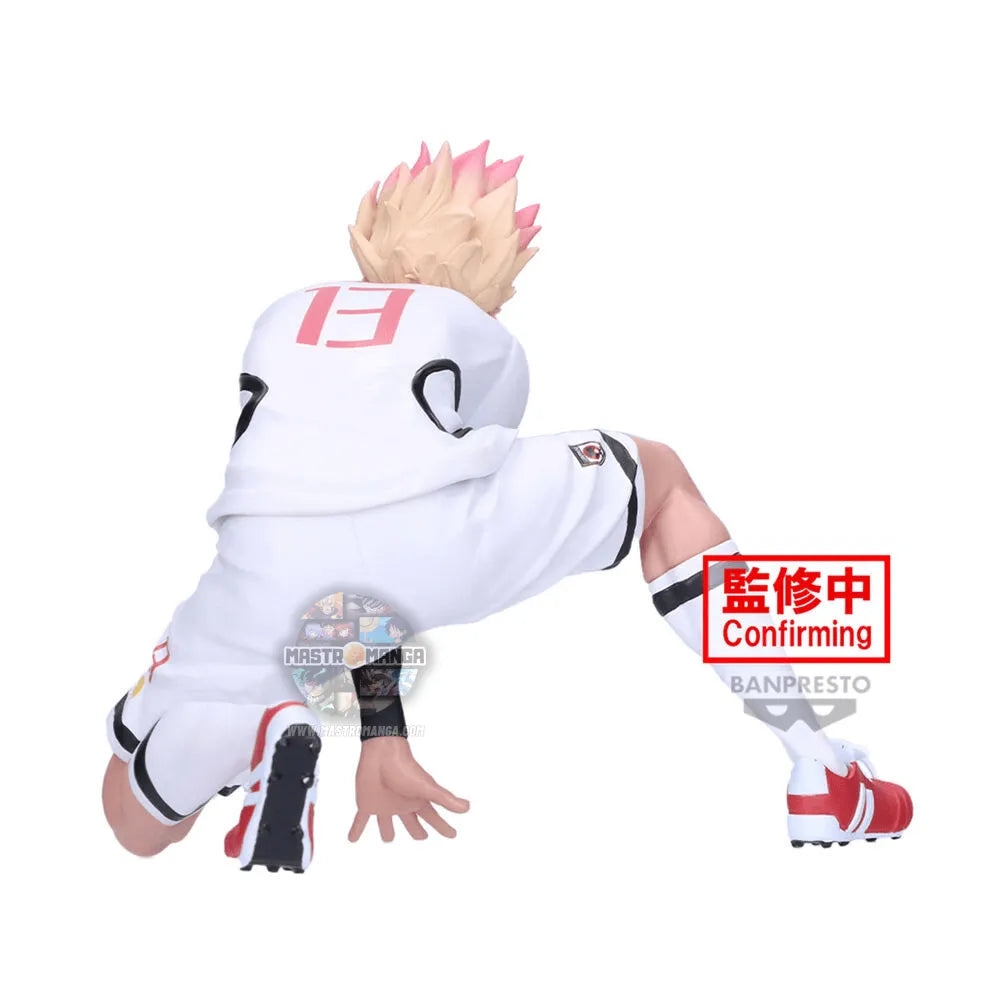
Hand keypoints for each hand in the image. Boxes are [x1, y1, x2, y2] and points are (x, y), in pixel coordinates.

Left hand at [348, 736, 469, 842]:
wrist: (382, 752)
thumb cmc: (406, 768)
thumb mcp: (427, 787)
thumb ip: (446, 799)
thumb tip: (467, 808)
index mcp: (417, 801)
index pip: (433, 818)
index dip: (443, 827)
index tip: (452, 835)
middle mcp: (401, 805)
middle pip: (411, 822)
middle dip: (417, 831)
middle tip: (422, 837)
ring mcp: (383, 805)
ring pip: (386, 823)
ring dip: (386, 831)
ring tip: (388, 838)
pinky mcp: (367, 804)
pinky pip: (361, 821)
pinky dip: (356, 830)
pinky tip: (351, 839)